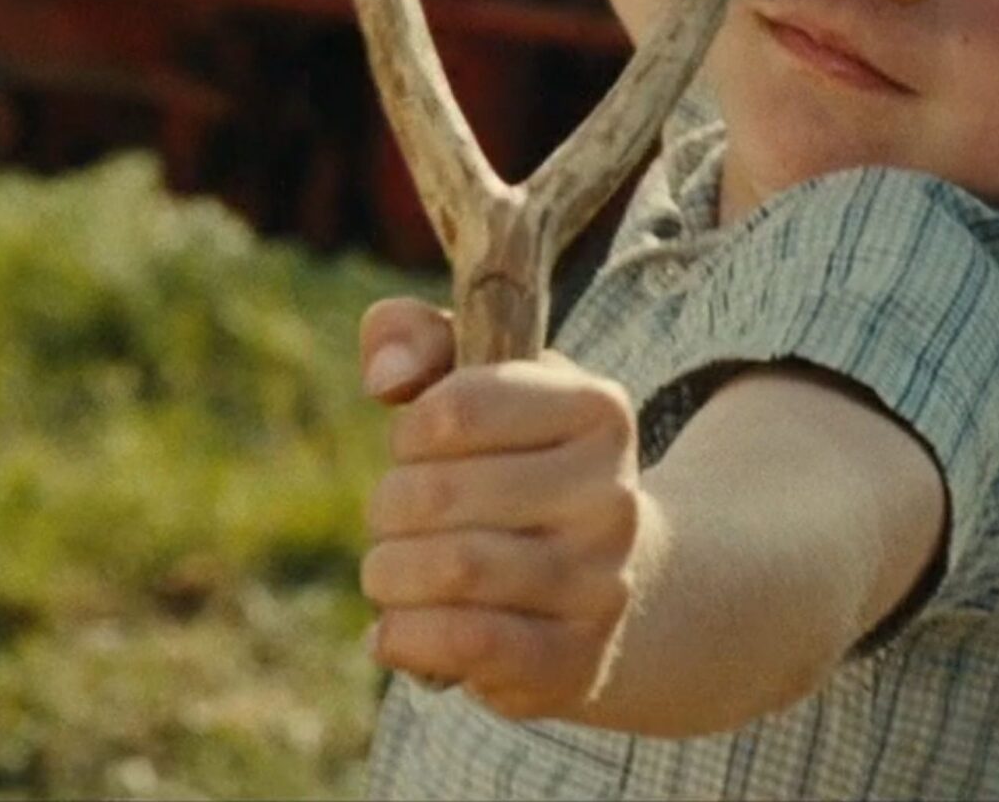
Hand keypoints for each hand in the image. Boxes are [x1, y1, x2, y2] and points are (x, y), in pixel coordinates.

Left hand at [357, 297, 649, 720]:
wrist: (611, 581)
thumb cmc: (520, 468)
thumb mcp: (485, 386)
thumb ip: (420, 340)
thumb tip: (385, 377)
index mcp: (598, 411)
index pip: (454, 410)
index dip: (410, 432)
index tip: (420, 448)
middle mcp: (614, 496)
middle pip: (438, 495)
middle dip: (388, 508)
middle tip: (394, 520)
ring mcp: (602, 582)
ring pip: (451, 570)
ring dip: (389, 573)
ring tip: (392, 572)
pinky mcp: (577, 658)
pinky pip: (467, 643)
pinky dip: (405, 636)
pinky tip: (393, 631)